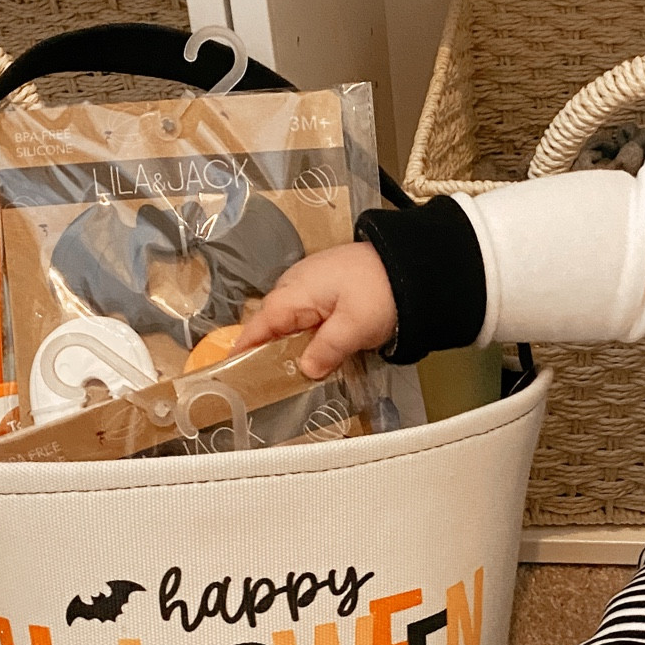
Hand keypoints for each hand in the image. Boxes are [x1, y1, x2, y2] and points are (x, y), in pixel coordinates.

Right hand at [235, 241, 397, 380]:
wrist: (412, 263)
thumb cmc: (381, 290)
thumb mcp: (354, 327)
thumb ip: (326, 351)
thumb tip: (305, 370)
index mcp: (295, 291)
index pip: (260, 324)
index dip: (245, 347)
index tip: (232, 369)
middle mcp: (295, 284)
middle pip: (272, 322)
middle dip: (266, 349)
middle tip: (266, 381)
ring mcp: (310, 283)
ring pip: (289, 319)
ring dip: (287, 342)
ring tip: (288, 371)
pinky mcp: (325, 287)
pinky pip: (304, 313)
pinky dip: (304, 332)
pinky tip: (313, 349)